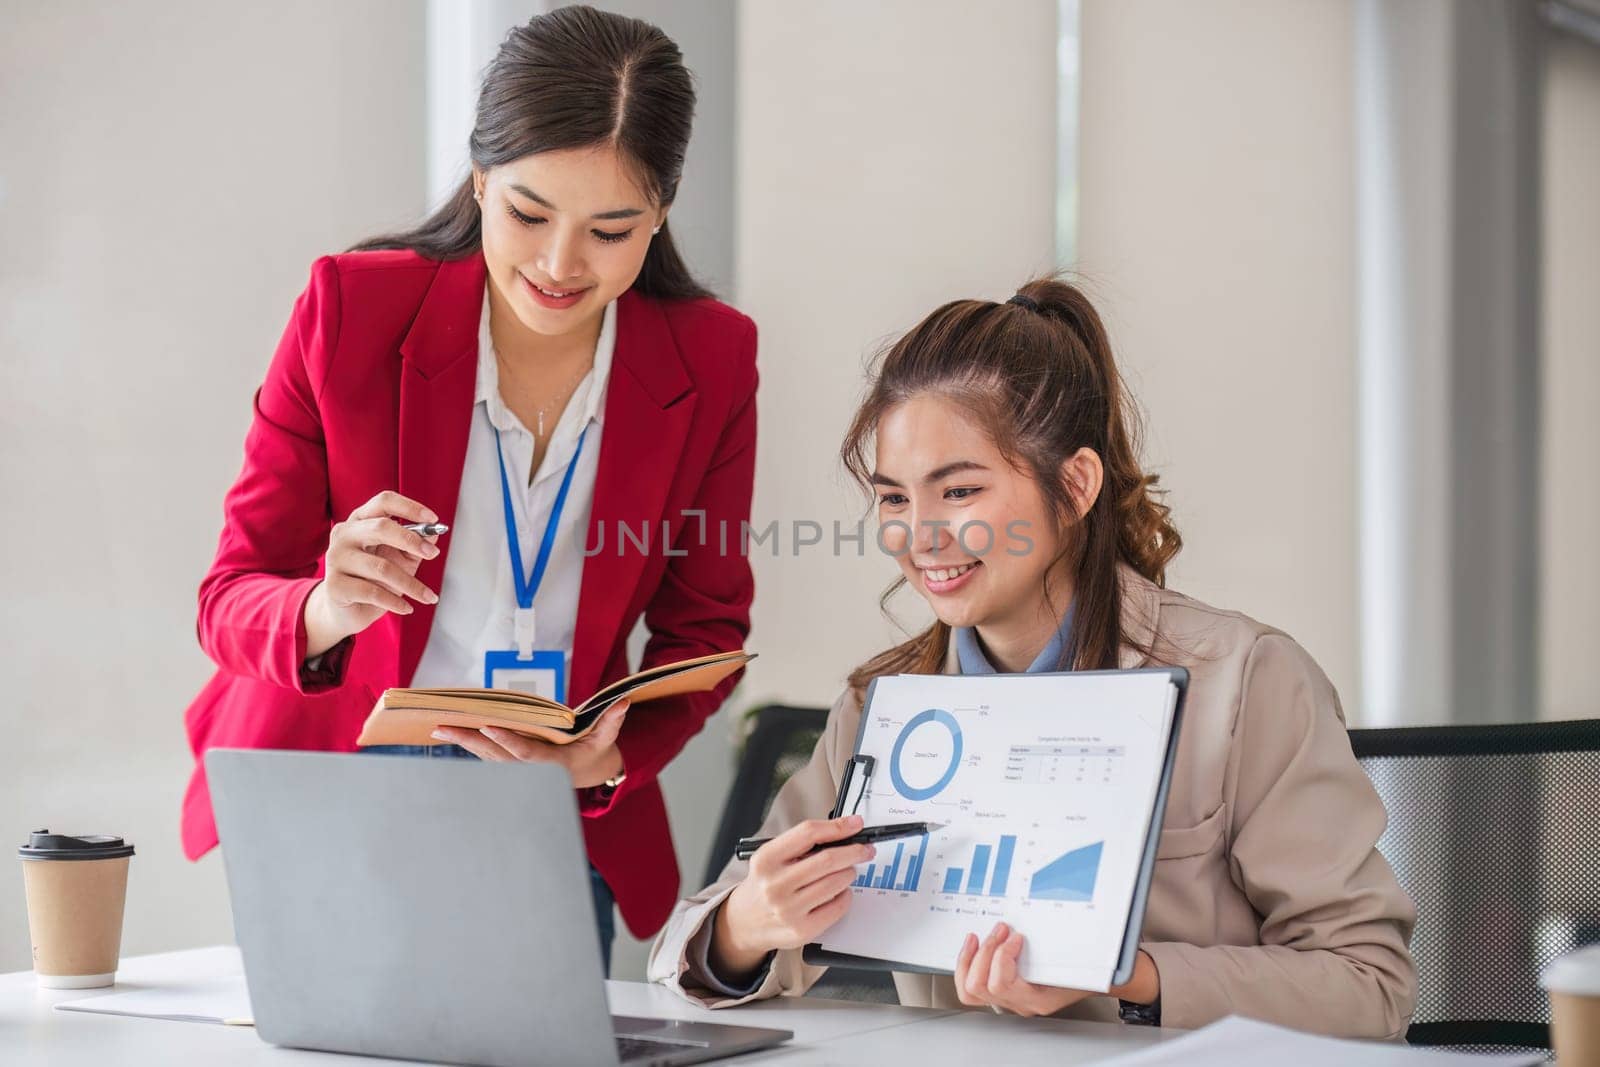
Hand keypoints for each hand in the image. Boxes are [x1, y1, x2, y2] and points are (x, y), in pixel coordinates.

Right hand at [305, 491, 441, 656]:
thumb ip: (417, 544)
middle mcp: (344, 534)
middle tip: (433, 554)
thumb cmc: (374, 579)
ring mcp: (336, 559)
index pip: (384, 502)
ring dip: (411, 584)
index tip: (433, 520)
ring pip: (382, 567)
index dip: (410, 508)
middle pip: (381, 527)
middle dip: (412, 541)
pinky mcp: (334, 585)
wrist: (346, 611)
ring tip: (428, 596)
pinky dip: (396, 602)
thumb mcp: (400, 559)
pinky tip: (407, 608)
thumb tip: (434, 534)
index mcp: (360, 521)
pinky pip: (373, 592)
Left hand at [431, 700, 629, 788]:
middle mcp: (530, 771)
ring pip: (485, 757)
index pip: (526, 754)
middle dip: (470, 742)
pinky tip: (447, 733)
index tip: (488, 727)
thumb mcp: (606, 739)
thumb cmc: (593, 752)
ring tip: (437, 728)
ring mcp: (517, 770)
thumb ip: (612, 722)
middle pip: (495, 756)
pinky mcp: (508, 764)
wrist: (583, 774)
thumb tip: (623, 702)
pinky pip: (484, 755)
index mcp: (552, 764)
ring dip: (462, 744)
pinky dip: (466, 744)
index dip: (508, 742)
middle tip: (444, 728)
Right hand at [711, 814, 873, 982]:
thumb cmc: (764, 884)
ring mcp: (788, 909)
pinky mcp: (801, 930)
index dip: (837, 826)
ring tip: (847, 871)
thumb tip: (842, 832)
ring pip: (836, 883)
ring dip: (849, 873)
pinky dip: (845, 895)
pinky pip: (837, 907)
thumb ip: (801, 844)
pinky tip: (839, 892)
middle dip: (854, 852)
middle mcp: (775, 884)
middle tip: (865, 849)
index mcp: (766, 859)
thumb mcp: (771, 857)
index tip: (854, 824)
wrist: (744, 921)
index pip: (808, 833)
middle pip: (827, 860)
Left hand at [954, 924, 1159, 1016]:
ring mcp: (1010, 999)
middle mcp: (1021, 1003)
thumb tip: (1055, 919)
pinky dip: (967, 964)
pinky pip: (972, 987)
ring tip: (981, 937)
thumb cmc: (1090, 968)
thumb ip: (1063, 942)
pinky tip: (973, 945)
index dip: (1002, 956)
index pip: (1002, 982)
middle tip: (1001, 930)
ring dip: (972, 959)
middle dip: (986, 952)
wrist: (1098, 980)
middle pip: (981, 985)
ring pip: (971, 989)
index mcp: (1037, 998)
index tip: (1016, 936)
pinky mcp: (1003, 990)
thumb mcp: (1080, 955)